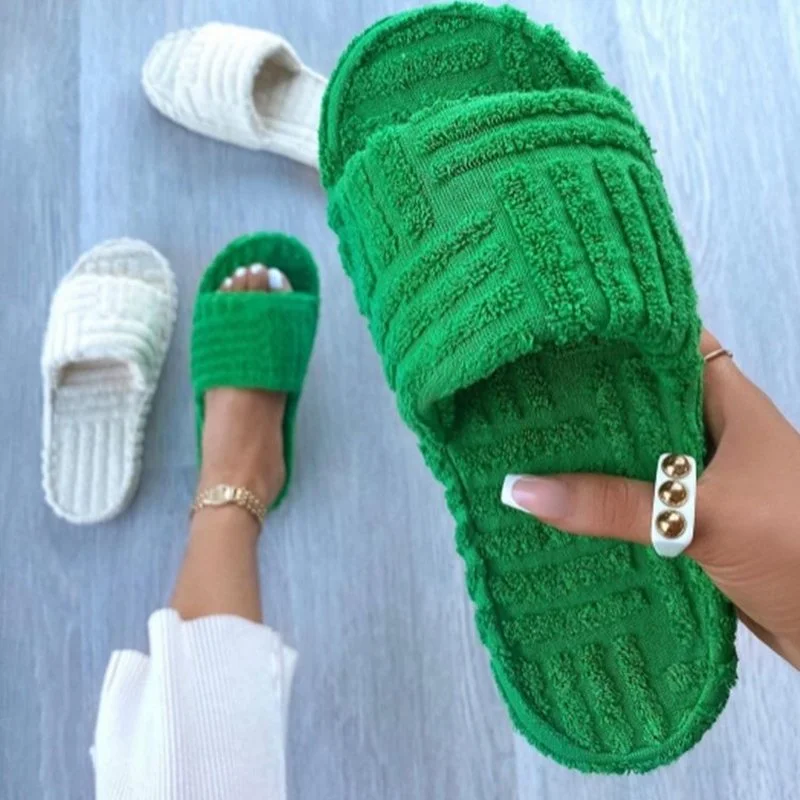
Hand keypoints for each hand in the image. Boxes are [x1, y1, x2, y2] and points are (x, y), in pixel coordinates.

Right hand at [502, 331, 799, 667]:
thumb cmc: (796, 544)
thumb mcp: (702, 515)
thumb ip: (614, 504)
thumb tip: (521, 490)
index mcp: (725, 402)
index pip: (664, 345)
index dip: (613, 334)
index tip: (553, 333)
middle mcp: (709, 433)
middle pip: (637, 403)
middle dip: (583, 400)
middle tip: (519, 393)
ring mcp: (701, 481)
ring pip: (632, 458)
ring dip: (587, 460)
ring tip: (520, 444)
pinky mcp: (692, 524)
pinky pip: (636, 505)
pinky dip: (602, 506)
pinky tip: (556, 506)